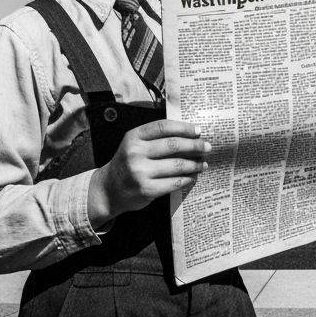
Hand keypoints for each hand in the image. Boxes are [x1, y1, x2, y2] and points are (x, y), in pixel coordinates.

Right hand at [88, 119, 209, 224]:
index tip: (199, 130)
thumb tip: (191, 135)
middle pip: (173, 145)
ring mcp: (140, 172)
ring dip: (194, 164)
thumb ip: (156, 138)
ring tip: (203, 164)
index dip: (184, 127)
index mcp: (133, 137)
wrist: (108, 189)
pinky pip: (174, 182)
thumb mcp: (135, 144)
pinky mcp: (147, 189)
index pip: (163, 127)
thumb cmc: (128, 162)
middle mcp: (135, 153)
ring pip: (177, 165)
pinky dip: (187, 178)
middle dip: (194, 146)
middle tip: (207, 147)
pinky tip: (192, 176)